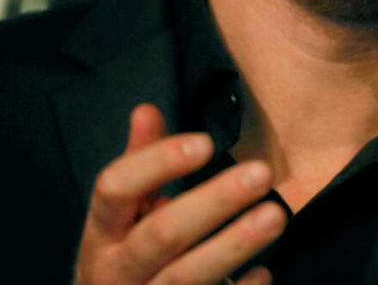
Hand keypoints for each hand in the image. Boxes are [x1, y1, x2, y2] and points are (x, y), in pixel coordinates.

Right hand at [74, 103, 286, 283]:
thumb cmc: (125, 256)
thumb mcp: (121, 215)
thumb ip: (139, 163)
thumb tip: (146, 110)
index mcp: (102, 233)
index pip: (115, 189)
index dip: (157, 163)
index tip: (205, 142)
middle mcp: (115, 271)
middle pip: (161, 234)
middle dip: (213, 202)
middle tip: (262, 172)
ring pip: (186, 277)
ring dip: (233, 245)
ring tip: (275, 215)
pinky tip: (264, 273)